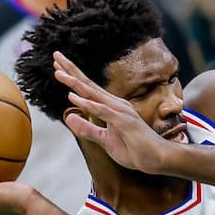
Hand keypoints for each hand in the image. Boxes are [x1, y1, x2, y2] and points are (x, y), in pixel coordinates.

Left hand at [52, 51, 170, 172]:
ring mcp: (120, 112)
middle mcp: (116, 105)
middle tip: (56, 55)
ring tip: (58, 72)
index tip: (58, 67)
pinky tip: (73, 96)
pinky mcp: (124, 122)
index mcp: (112, 107)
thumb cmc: (136, 150)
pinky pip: (102, 111)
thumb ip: (87, 129)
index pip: (89, 90)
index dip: (73, 77)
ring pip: (93, 94)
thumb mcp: (105, 141)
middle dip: (71, 70)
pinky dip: (87, 103)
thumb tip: (68, 116)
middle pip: (89, 85)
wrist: (159, 159)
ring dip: (75, 83)